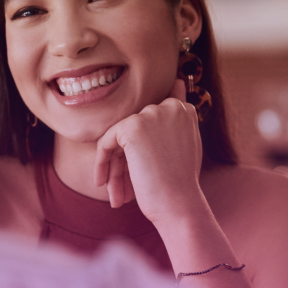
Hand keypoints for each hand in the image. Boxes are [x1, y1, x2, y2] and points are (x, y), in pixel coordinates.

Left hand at [93, 79, 203, 223]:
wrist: (180, 205)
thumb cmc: (181, 184)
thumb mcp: (185, 145)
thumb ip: (175, 120)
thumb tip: (178, 82)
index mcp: (184, 110)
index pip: (150, 122)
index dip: (142, 149)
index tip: (143, 170)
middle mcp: (170, 107)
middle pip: (132, 132)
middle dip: (125, 163)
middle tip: (124, 191)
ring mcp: (151, 114)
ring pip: (119, 139)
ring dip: (115, 169)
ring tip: (115, 196)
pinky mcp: (133, 126)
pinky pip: (106, 142)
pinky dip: (102, 163)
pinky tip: (103, 183)